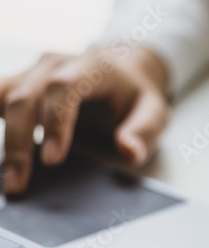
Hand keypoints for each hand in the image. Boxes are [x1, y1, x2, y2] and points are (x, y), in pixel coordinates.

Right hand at [0, 46, 169, 194]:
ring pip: (3, 96)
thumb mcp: (154, 112)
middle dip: (18, 141)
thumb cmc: (136, 95)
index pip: (64, 88)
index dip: (55, 122)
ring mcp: (34, 72)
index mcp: (93, 68)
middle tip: (17, 182)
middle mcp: (56, 65)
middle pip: (25, 96)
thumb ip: (144, 132)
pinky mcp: (20, 83)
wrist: (123, 70)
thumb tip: (128, 152)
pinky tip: (0, 157)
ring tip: (5, 177)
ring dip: (2, 137)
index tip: (52, 159)